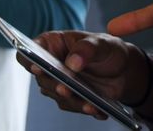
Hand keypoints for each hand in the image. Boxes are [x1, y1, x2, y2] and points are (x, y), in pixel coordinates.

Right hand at [18, 31, 146, 119]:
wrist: (124, 71)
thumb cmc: (107, 50)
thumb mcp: (101, 43)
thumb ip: (87, 49)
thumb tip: (72, 62)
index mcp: (52, 44)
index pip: (30, 50)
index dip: (29, 59)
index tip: (37, 66)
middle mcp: (51, 65)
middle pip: (42, 78)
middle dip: (55, 85)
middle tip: (65, 89)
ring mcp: (60, 83)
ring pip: (57, 96)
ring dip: (73, 101)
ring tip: (90, 104)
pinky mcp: (71, 98)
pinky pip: (73, 106)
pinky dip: (85, 108)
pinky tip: (98, 109)